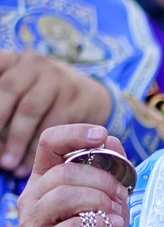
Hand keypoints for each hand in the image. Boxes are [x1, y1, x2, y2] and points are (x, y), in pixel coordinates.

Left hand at [0, 51, 111, 176]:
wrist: (92, 99)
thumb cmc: (45, 103)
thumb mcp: (21, 94)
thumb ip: (4, 106)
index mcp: (14, 60)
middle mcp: (34, 63)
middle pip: (8, 89)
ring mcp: (57, 77)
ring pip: (30, 109)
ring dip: (16, 140)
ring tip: (8, 164)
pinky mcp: (75, 96)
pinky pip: (53, 124)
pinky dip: (39, 148)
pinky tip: (30, 165)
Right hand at [17, 123, 131, 226]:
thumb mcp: (107, 200)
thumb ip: (108, 172)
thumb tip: (113, 141)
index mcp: (46, 178)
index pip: (50, 143)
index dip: (74, 134)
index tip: (101, 135)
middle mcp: (33, 196)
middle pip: (65, 172)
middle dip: (102, 180)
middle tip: (121, 194)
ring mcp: (34, 221)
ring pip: (65, 196)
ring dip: (99, 201)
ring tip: (116, 213)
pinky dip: (98, 224)